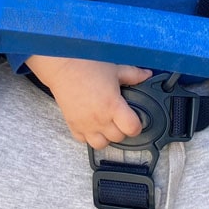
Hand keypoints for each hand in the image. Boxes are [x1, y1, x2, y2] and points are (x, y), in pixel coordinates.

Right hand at [27, 54, 152, 148]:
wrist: (61, 65)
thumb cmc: (86, 64)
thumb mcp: (114, 68)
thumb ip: (133, 74)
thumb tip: (147, 75)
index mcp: (113, 105)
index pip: (132, 129)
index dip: (136, 124)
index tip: (134, 118)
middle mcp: (100, 119)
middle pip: (118, 137)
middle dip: (122, 128)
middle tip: (119, 116)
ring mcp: (85, 124)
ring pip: (101, 144)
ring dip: (106, 136)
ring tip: (105, 122)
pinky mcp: (72, 124)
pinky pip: (83, 140)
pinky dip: (88, 135)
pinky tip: (90, 123)